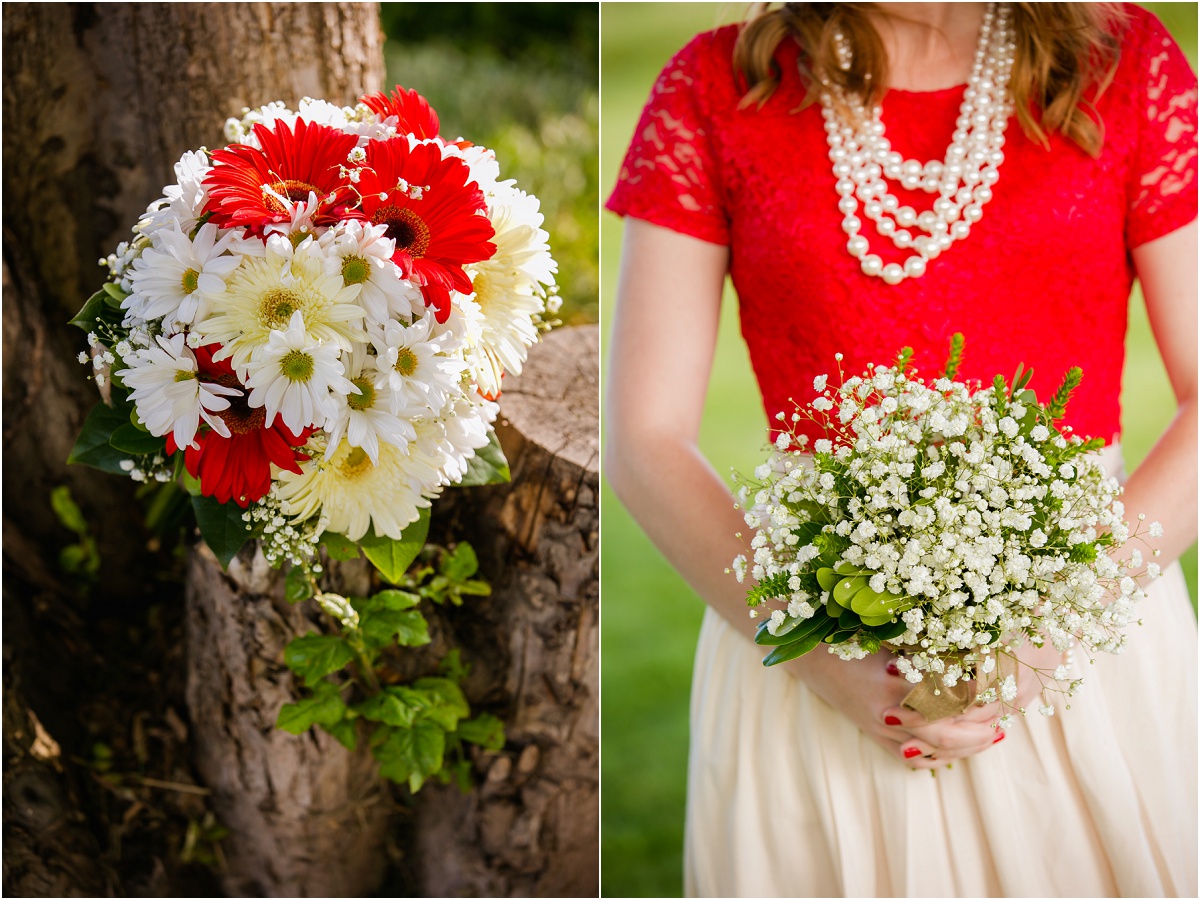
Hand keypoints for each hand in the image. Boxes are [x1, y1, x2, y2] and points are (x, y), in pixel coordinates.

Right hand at [788, 640, 1064, 769]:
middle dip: (981, 729)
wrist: (808, 657)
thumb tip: (975, 647)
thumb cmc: (846, 636)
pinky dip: (943, 758)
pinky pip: (916, 760)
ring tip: (994, 735)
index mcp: (894, 689)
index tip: (999, 683)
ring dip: (969, 746)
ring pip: (936, 752)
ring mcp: (882, 731)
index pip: (951, 702)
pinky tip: (961, 749)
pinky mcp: (876, 738)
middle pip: (949, 736)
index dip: (980, 696)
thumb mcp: (887, 636)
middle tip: (1005, 717)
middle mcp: (890, 717)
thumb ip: (926, 647)